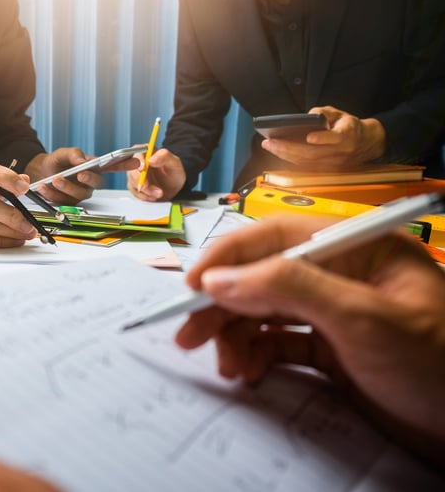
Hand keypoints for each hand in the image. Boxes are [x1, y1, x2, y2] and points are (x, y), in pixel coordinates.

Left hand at [26, 148, 137, 203]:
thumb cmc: (57, 161)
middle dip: (89, 179)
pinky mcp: (67, 203)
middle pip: (97, 184)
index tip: (136, 161)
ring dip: (66, 187)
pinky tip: (43, 186)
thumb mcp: (64, 153)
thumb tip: (82, 160)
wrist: (39, 172)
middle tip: (79, 173)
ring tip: (54, 178)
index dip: (125, 165)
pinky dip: (51, 193)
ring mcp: (79, 194)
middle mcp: (90, 183)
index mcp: (94, 168)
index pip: (113, 167)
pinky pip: (62, 200)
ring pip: (78, 194)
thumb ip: (74, 154)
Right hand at [126, 148, 185, 200]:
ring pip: (133, 182)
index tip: (142, 169)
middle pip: (131, 169)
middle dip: (139, 180)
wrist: (174, 187)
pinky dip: (144, 196)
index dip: (137, 160)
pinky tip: (154, 196)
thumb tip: (151, 159)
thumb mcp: (174, 163)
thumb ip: (164, 157)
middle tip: (147, 186)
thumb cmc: (174, 172)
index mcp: (147, 152)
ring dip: (145, 190)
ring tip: (159, 193)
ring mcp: (136, 175)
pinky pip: (135, 192)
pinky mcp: (136, 185)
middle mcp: (139, 162)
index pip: (137, 152)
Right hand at [176, 216, 444, 464]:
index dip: (228, 258)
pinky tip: (250, 372)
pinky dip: (258, 356)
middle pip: (263, 276)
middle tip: (189, 335)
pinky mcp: (331, 349)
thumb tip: (218, 277)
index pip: (277, 236)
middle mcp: (340, 273)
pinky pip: (279, 343)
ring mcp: (335, 312)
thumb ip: (288, 288)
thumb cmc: (438, 365)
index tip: (191, 287)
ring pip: (265, 312)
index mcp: (356, 247)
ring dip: (237, 336)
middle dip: (224, 305)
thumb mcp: (362, 319)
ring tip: (229, 367)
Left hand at [261, 106, 385, 169]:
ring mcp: (333, 164)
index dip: (323, 138)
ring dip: (285, 155)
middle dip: (289, 148)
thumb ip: (325, 112)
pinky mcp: (326, 171)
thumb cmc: (349, 127)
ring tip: (269, 146)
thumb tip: (309, 116)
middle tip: (270, 142)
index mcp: (348, 136)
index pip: (336, 138)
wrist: (366, 143)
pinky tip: (277, 152)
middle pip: (312, 153)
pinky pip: (305, 167)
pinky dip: (290, 160)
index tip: (310, 137)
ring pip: (306, 162)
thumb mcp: (341, 114)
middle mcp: (340, 152)